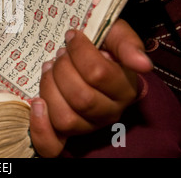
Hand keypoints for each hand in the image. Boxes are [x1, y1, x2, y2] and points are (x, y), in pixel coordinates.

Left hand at [29, 19, 152, 156]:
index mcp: (124, 90)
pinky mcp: (64, 134)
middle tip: (60, 55)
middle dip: (63, 69)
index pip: (98, 74)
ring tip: (49, 69)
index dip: (79, 51)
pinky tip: (37, 104)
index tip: (72, 36)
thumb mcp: (115, 35)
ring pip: (65, 118)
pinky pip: (52, 145)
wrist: (85, 58)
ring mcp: (86, 126)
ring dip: (49, 88)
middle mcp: (108, 113)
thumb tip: (143, 64)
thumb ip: (128, 44)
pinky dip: (41, 128)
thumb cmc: (100, 46)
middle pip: (81, 98)